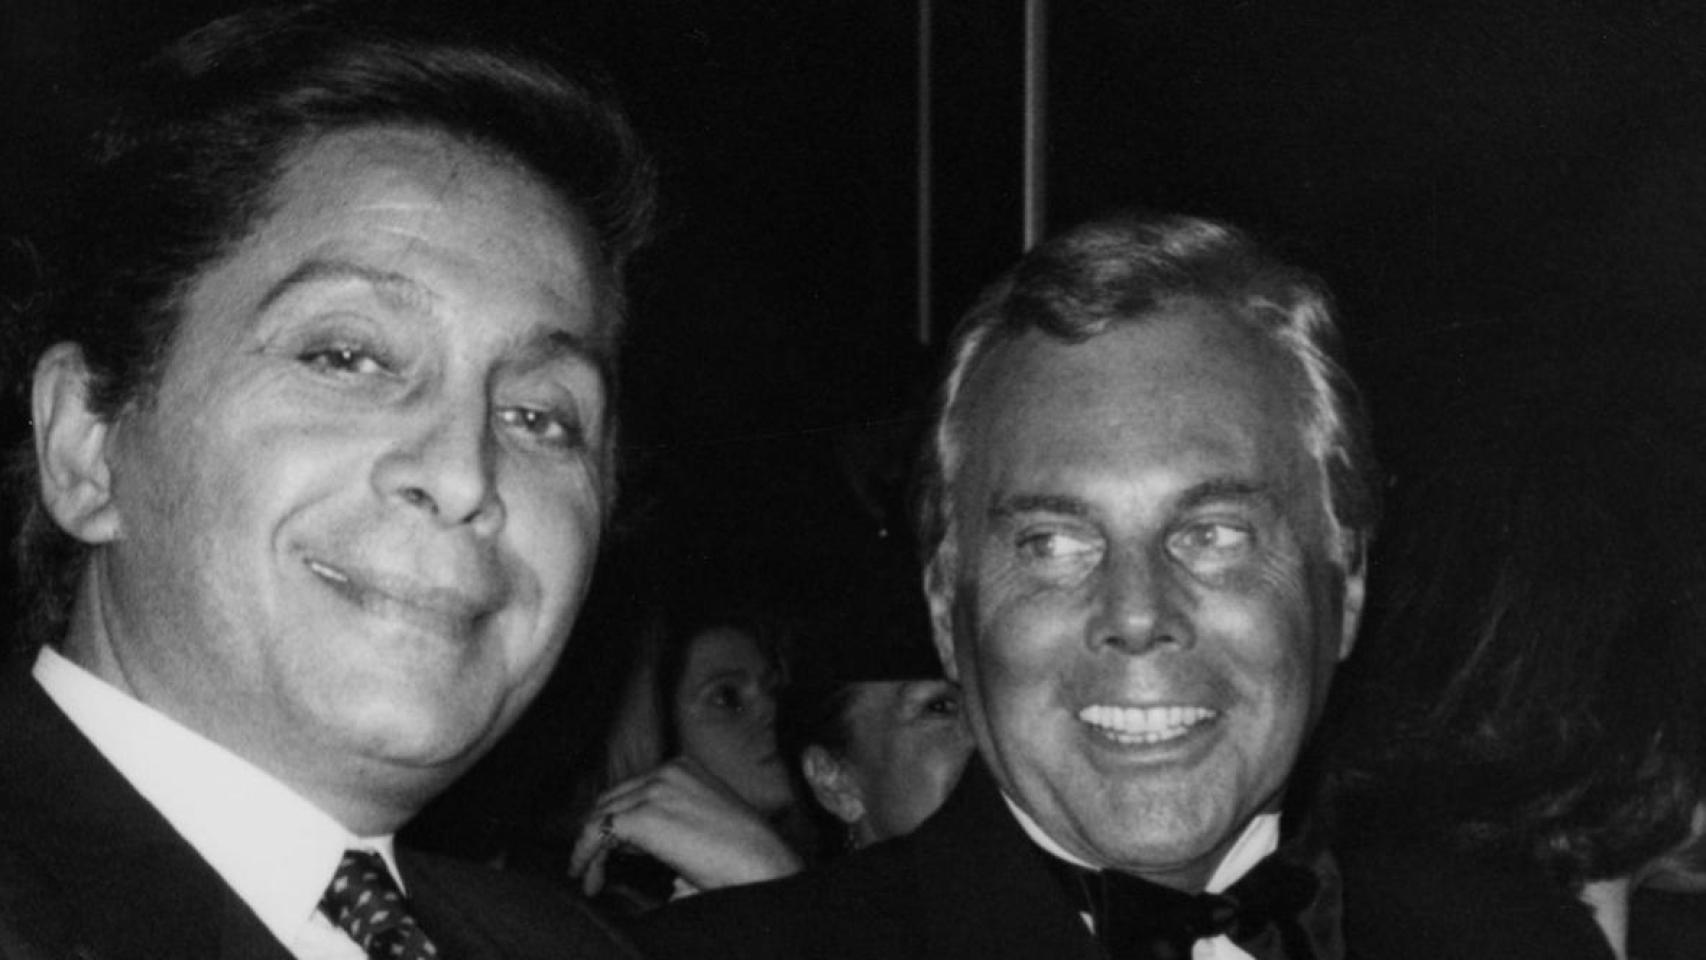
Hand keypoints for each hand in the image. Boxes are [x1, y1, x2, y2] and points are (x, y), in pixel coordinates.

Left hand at [569, 756, 803, 896]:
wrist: (762, 862)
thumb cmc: (742, 853)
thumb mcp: (703, 821)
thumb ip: (670, 820)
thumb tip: (633, 845)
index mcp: (683, 767)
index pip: (631, 790)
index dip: (614, 821)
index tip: (612, 851)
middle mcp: (667, 770)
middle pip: (611, 799)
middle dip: (599, 834)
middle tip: (595, 867)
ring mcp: (655, 790)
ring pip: (600, 816)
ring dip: (590, 849)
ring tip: (590, 877)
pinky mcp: (644, 815)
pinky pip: (597, 833)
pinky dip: (585, 856)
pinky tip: (588, 877)